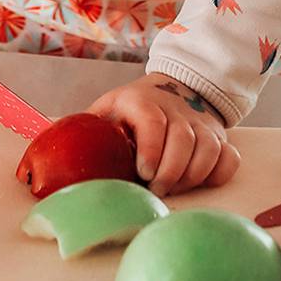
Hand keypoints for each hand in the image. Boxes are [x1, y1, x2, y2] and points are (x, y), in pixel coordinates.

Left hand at [89, 74, 240, 195]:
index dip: (151, 149)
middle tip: (156, 190)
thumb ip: (86, 128)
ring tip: (172, 189)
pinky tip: (199, 182)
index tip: (143, 173)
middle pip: (184, 140)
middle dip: (170, 172)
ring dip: (191, 176)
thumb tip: (52, 150)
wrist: (173, 90)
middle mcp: (177, 109)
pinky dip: (217, 174)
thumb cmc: (131, 111)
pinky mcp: (219, 137)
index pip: (153, 121)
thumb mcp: (107, 110)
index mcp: (142, 101)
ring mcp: (201, 124)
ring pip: (208, 150)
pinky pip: (229, 158)